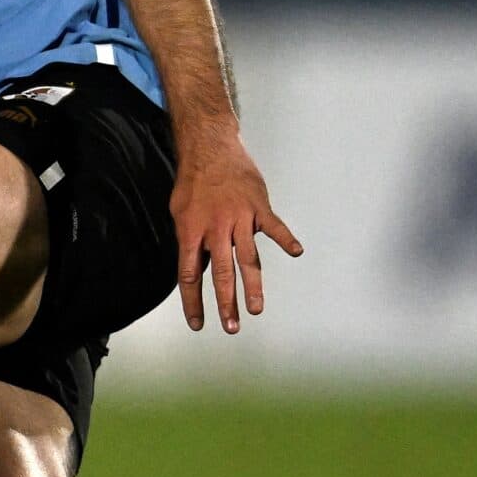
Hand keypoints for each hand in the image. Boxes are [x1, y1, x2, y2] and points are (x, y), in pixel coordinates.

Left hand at [170, 132, 302, 333]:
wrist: (209, 149)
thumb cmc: (192, 183)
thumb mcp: (179, 212)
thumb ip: (188, 241)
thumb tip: (194, 270)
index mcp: (191, 232)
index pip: (189, 276)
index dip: (193, 302)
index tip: (198, 324)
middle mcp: (215, 228)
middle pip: (221, 273)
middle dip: (226, 303)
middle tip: (232, 327)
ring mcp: (239, 218)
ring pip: (248, 258)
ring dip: (253, 286)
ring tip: (256, 309)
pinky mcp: (258, 207)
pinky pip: (274, 226)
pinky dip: (286, 239)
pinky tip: (297, 252)